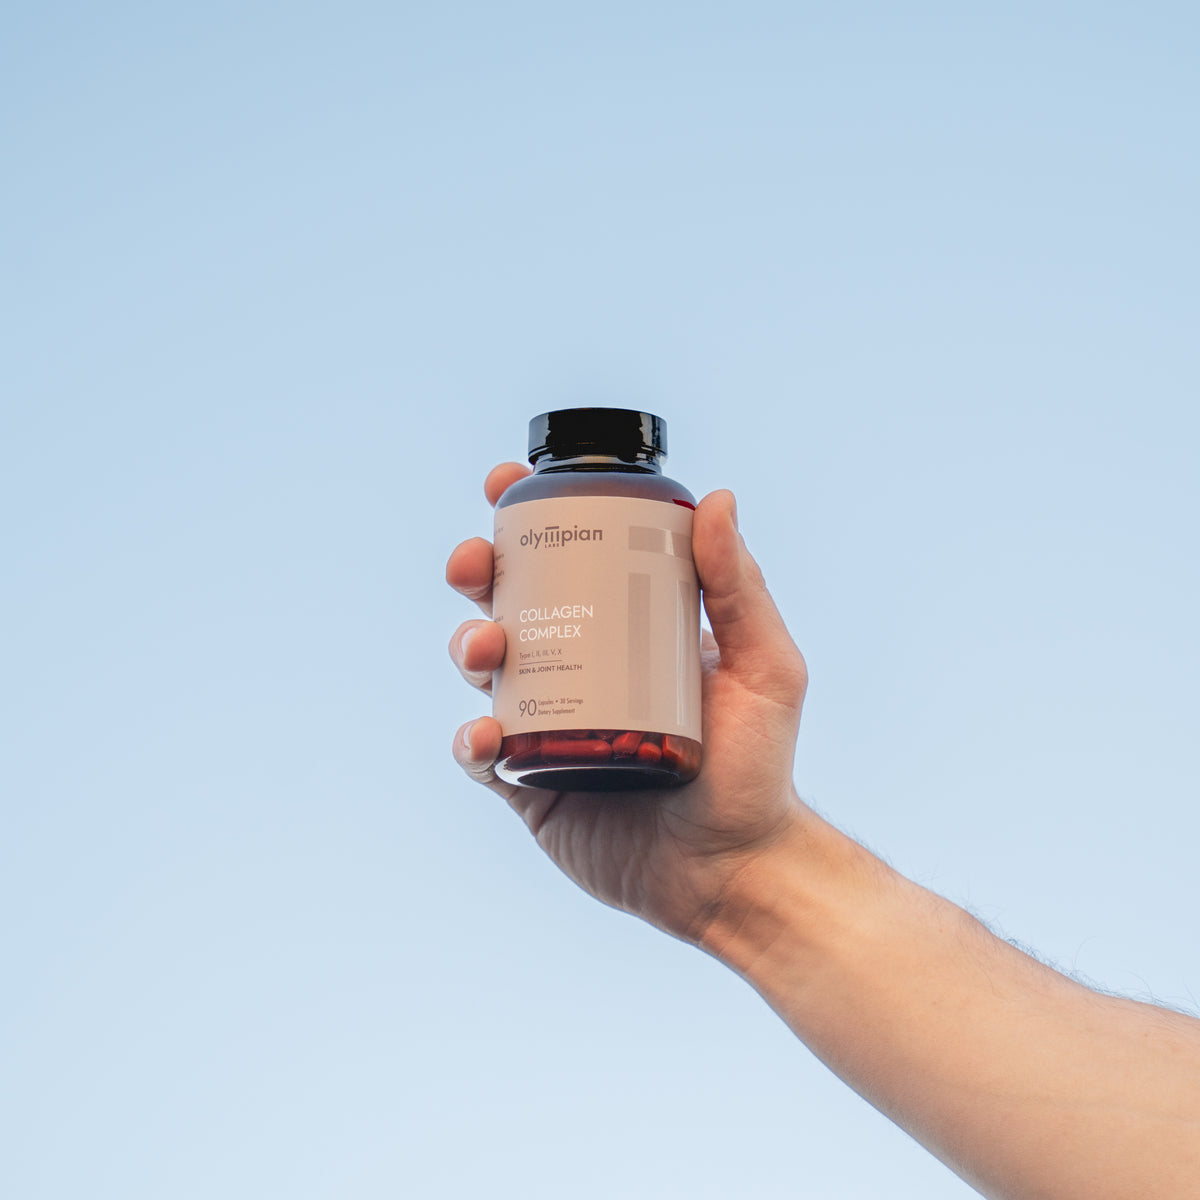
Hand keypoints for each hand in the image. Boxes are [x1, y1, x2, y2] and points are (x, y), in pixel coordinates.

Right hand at [447, 462, 809, 943]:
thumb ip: (741, 588)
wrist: (736, 870)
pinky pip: (484, 753)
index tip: (507, 485)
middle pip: (511, 603)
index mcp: (628, 629)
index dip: (530, 520)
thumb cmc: (758, 768)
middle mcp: (582, 668)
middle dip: (479, 571)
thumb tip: (717, 498)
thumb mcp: (765, 669)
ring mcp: (551, 723)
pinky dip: (471, 738)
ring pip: (486, 670)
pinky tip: (486, 732)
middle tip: (476, 564)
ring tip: (488, 650)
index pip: (573, 559)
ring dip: (468, 645)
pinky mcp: (531, 784)